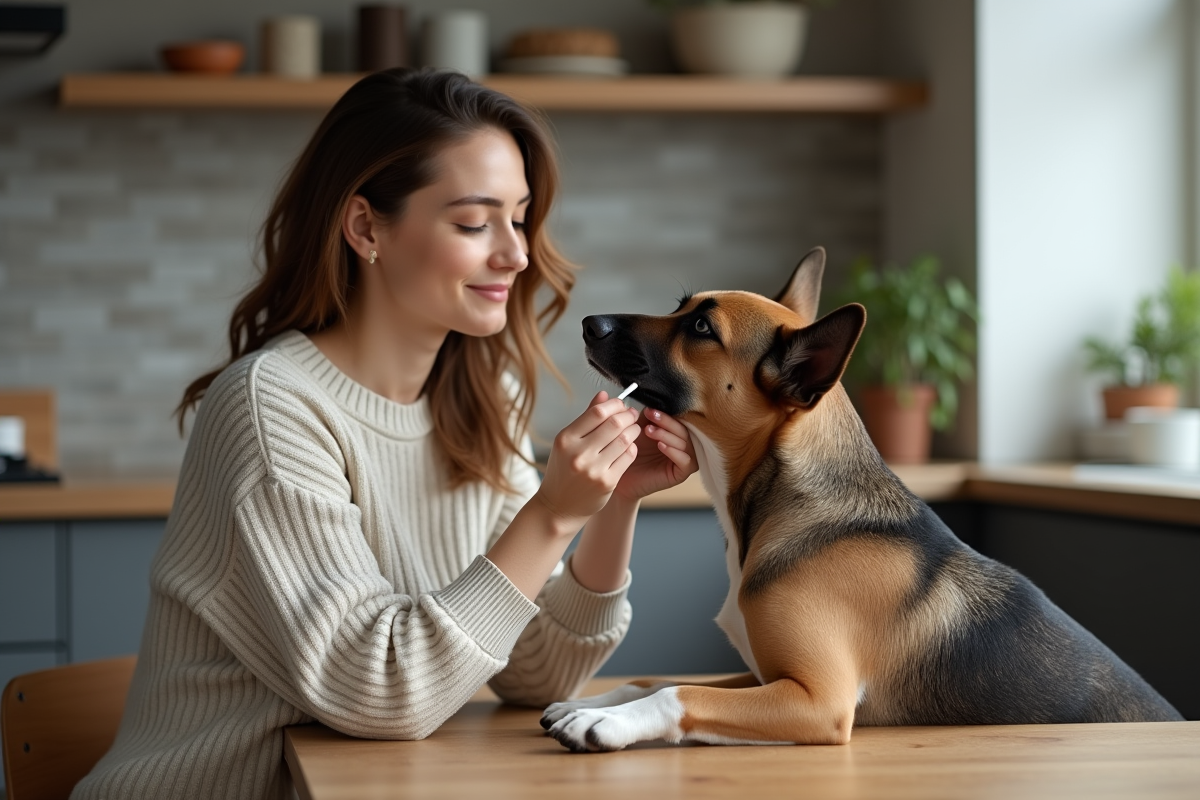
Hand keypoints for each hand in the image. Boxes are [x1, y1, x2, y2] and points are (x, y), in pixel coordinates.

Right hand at [535, 391, 640, 525]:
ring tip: (634, 429)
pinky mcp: (607, 482)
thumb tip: (604, 394)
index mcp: (566, 439)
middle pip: (614, 424)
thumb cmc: (563, 470)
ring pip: (624, 440)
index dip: (614, 405)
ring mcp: (593, 469)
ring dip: (634, 431)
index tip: (621, 404)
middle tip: (632, 415)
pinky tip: (629, 446)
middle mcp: (578, 453)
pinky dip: (632, 448)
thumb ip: (586, 418)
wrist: (558, 507)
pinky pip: (628, 457)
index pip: (597, 412)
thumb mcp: (567, 443)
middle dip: (628, 415)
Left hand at [612, 407, 696, 501]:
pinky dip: (674, 451)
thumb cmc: (626, 452)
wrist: (617, 475)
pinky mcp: (681, 473)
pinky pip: (687, 461)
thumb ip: (640, 414)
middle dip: (667, 421)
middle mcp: (681, 444)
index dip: (666, 412)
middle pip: (684, 428)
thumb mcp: (634, 428)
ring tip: (649, 431)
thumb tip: (641, 396)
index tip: (648, 409)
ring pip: (686, 443)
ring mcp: (683, 458)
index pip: (679, 418)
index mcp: (672, 431)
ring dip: (668, 434)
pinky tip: (661, 446)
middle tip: (650, 416)